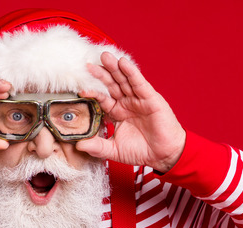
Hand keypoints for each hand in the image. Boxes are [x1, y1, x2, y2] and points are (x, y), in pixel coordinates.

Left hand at [77, 52, 185, 173]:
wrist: (164, 155)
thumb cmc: (141, 151)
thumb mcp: (114, 150)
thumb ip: (97, 147)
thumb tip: (78, 145)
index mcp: (117, 112)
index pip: (102, 99)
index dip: (93, 93)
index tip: (80, 88)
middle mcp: (127, 103)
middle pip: (112, 85)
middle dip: (101, 74)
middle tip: (88, 64)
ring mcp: (138, 99)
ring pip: (124, 80)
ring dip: (115, 68)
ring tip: (105, 56)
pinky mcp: (150, 98)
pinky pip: (139, 83)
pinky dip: (131, 72)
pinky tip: (123, 63)